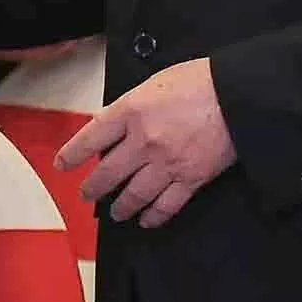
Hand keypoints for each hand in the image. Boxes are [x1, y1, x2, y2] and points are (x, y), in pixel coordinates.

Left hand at [57, 57, 236, 227]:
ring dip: (120, 207)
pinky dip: (154, 216)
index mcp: (132, 111)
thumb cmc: (201, 80)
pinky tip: (146, 220)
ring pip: (134, 195)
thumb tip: (117, 124)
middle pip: (108, 173)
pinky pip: (166, 205)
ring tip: (115, 212)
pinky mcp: (190, 178)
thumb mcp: (155, 82)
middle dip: (93, 188)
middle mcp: (144, 141)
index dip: (73, 153)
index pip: (91, 136)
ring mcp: (166, 163)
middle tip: (86, 194)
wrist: (239, 95)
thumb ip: (134, 106)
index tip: (62, 164)